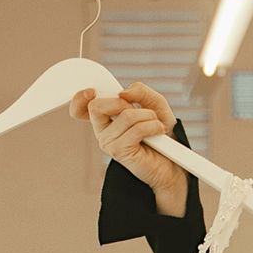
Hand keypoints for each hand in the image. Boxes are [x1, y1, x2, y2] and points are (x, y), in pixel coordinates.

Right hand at [70, 80, 188, 220]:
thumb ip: (139, 92)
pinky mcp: (119, 152)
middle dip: (122, 103)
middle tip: (138, 110)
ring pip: (125, 116)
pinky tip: (158, 131)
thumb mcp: (154, 103)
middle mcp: (102, 130)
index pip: (80, 108)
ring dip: (148, 116)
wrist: (172, 160)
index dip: (79, 98)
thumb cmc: (160, 131)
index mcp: (105, 118)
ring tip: (155, 125)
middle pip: (96, 107)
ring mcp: (108, 143)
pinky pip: (136, 129)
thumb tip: (122, 94)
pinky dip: (152, 126)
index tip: (91, 92)